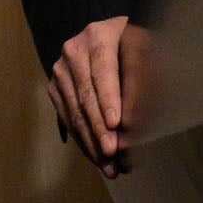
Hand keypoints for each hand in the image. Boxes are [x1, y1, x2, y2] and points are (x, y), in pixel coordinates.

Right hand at [48, 14, 129, 177]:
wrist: (115, 40)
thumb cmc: (138, 48)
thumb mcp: (148, 54)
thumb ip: (144, 80)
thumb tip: (134, 123)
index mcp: (98, 35)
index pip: (103, 70)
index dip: (108, 98)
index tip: (116, 124)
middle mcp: (73, 50)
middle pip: (86, 94)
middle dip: (100, 128)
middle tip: (113, 154)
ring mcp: (60, 69)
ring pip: (74, 111)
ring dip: (91, 142)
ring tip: (109, 167)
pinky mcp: (55, 87)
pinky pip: (67, 118)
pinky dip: (83, 141)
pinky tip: (97, 158)